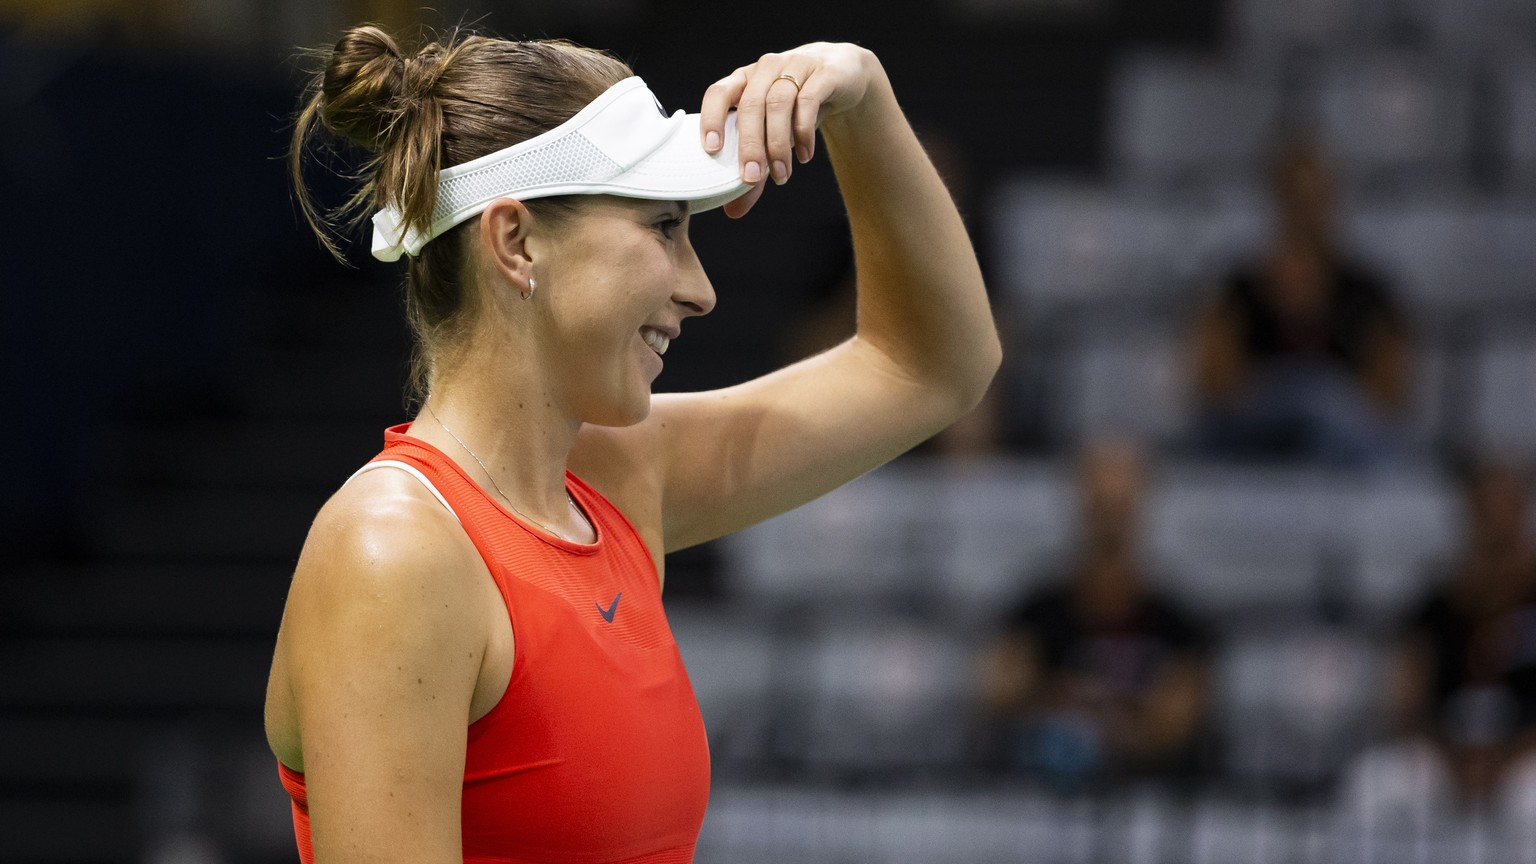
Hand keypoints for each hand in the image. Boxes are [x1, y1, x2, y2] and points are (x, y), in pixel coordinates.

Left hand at [699, 43, 878, 217]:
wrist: (843, 76)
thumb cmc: (797, 107)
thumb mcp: (775, 135)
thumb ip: (756, 168)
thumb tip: (733, 210)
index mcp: (744, 80)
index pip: (718, 93)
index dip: (712, 119)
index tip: (712, 149)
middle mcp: (766, 70)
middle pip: (751, 104)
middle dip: (750, 144)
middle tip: (751, 178)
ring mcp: (795, 66)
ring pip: (779, 103)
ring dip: (778, 143)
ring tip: (782, 175)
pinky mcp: (823, 74)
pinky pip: (809, 100)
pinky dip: (804, 131)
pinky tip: (804, 156)